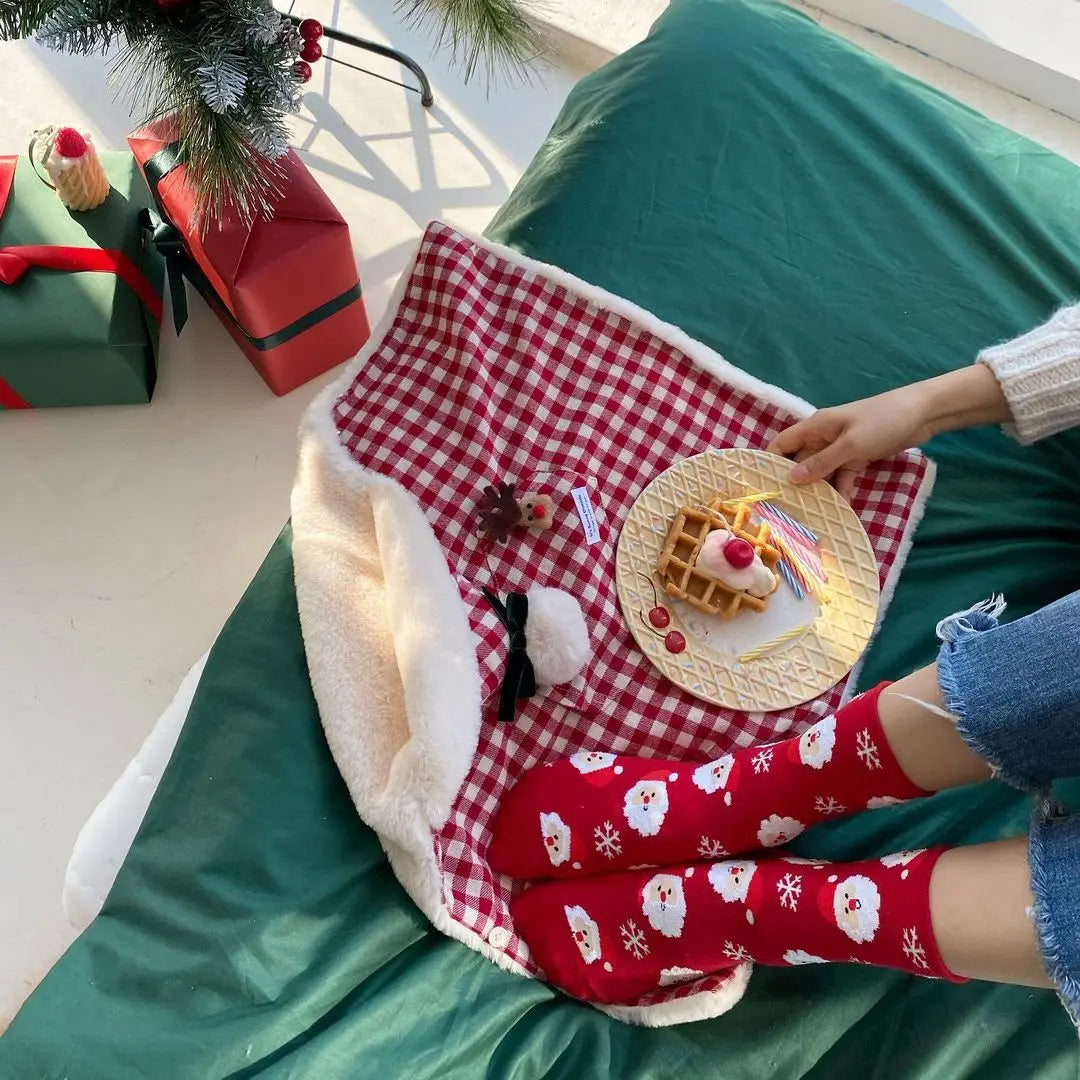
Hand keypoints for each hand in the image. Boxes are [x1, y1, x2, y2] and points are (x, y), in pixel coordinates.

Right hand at [768, 382, 936, 499]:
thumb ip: (822, 463)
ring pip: (822, 471)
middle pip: (801, 461)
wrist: (922, 414)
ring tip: (809, 513)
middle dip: (794, 482)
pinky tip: (839, 508)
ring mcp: (841, 447)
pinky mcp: (858, 456)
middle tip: (785, 508)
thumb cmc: (882, 421)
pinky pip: (842, 475)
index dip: (770, 460)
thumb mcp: (850, 445)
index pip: (783, 443)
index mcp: (816, 426)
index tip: (760, 484)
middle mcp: (824, 437)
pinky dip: (841, 488)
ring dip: (818, 489)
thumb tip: (791, 479)